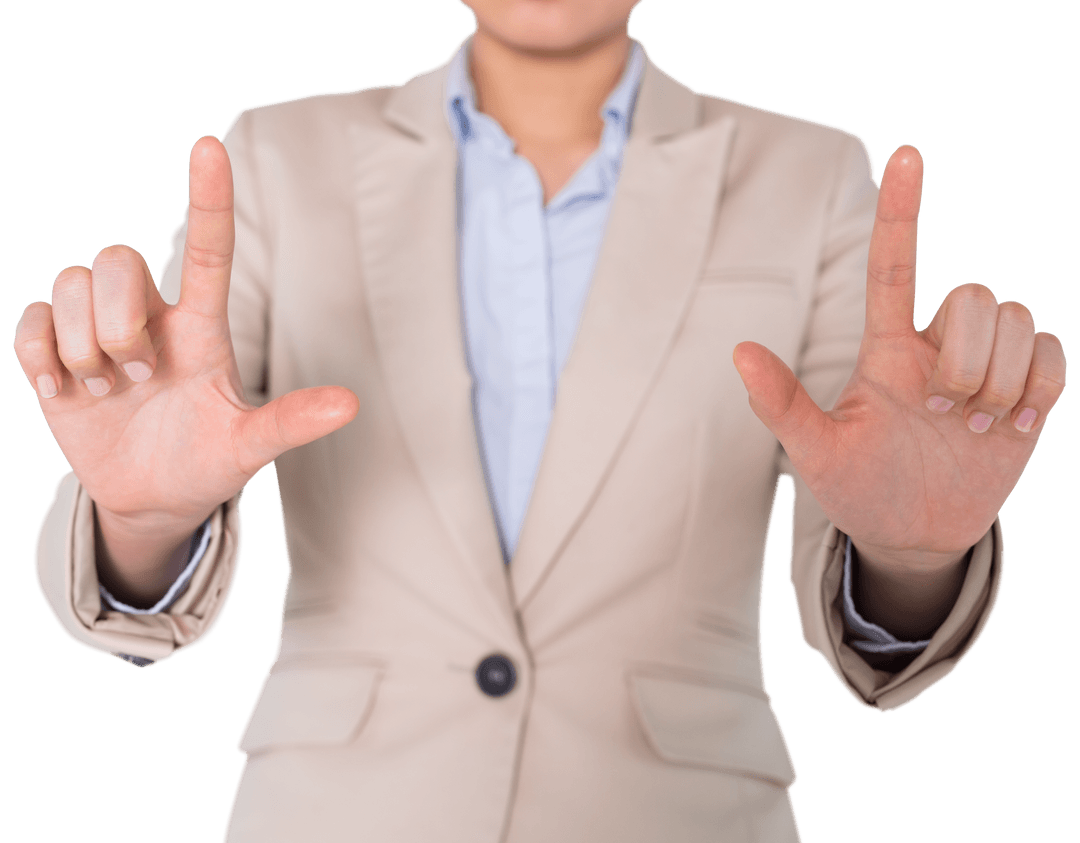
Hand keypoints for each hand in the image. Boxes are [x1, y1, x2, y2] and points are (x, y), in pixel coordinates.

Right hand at [14, 137, 358, 532]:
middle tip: (142, 378)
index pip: (209, 250)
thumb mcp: (248, 447)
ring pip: (70, 280)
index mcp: (202, 326)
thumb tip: (350, 406)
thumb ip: (289, 423)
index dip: (208, 198)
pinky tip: (63, 392)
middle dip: (119, 321)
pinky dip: (41, 356)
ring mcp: (100, 331)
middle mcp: (151, 315)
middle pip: (117, 259)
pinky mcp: (56, 351)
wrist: (152, 496)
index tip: (209, 146)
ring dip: (85, 346)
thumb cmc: (207, 462)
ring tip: (108, 391)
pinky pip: (32, 320)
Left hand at [733, 146, 1066, 571]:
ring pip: (1018, 319)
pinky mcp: (1027, 389)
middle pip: (976, 294)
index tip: (906, 153)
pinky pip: (1054, 353)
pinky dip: (1039, 388)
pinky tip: (1012, 425)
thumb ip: (782, 405)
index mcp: (887, 347)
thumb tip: (738, 350)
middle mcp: (937, 345)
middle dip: (968, 357)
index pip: (893, 264)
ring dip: (1000, 380)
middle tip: (947, 414)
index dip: (899, 210)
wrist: (915, 532)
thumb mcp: (816, 453)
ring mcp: (984, 365)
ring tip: (973, 427)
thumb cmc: (859, 488)